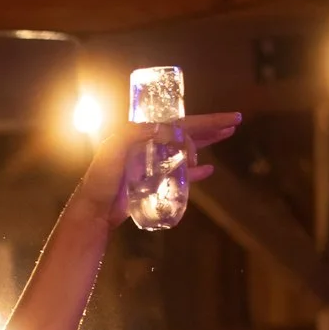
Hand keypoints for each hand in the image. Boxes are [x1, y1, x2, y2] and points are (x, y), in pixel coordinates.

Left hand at [78, 111, 240, 222]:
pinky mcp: (154, 183)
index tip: (227, 119)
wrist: (94, 210)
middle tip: (234, 123)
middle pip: (187, 133)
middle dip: (211, 128)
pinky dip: (194, 172)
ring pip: (186, 150)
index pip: (181, 123)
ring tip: (227, 136)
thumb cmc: (100, 179)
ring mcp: (154, 164)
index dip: (205, 120)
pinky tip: (208, 169)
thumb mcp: (111, 149)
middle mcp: (151, 146)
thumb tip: (165, 127)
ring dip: (206, 144)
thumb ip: (133, 133)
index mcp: (143, 134)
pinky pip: (180, 175)